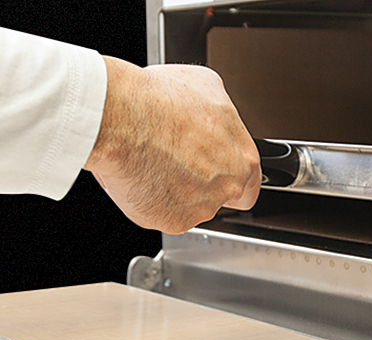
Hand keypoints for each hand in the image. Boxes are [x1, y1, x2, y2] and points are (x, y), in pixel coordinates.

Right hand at [84, 57, 260, 233]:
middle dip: (203, 182)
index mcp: (242, 159)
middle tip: (180, 161)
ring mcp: (199, 208)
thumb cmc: (159, 101)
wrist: (119, 119)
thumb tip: (218, 118)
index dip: (234, 176)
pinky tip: (145, 176)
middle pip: (220, 196)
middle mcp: (226, 188)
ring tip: (157, 162)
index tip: (222, 172)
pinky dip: (156, 200)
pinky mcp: (172, 221)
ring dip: (179, 190)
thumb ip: (223, 115)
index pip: (251, 184)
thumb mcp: (207, 87)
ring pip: (192, 206)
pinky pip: (166, 214)